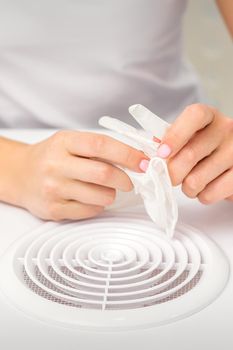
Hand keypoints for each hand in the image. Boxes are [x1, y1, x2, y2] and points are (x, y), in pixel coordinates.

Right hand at [16, 131, 146, 219]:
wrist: (21, 174)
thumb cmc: (52, 157)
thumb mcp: (70, 142)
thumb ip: (99, 148)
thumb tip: (138, 157)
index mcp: (63, 142)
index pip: (101, 145)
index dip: (128, 154)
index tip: (144, 162)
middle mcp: (56, 165)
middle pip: (103, 174)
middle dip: (125, 179)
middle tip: (129, 182)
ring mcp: (53, 189)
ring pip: (100, 196)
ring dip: (111, 194)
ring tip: (105, 189)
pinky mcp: (54, 209)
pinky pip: (90, 211)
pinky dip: (98, 205)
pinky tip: (90, 198)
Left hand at [157, 104, 232, 203]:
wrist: (232, 161)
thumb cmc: (203, 147)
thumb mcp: (187, 136)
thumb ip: (167, 139)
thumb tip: (149, 153)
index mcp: (209, 116)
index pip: (194, 116)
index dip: (175, 136)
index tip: (161, 153)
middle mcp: (226, 130)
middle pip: (189, 155)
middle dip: (170, 173)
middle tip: (169, 177)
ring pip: (195, 180)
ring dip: (186, 188)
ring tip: (191, 181)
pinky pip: (209, 194)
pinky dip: (201, 196)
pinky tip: (206, 187)